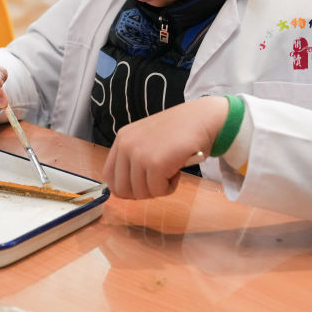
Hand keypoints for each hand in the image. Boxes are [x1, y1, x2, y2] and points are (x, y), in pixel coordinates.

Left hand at [102, 96, 225, 198]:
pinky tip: (177, 171)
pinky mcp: (155, 163)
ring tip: (170, 171)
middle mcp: (126, 145)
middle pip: (122, 189)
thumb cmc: (179, 132)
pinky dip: (170, 187)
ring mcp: (139, 154)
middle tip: (159, 181)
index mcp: (122, 139)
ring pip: (141, 193)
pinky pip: (158, 191)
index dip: (124, 189)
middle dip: (142, 192)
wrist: (202, 119)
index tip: (142, 188)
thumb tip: (126, 190)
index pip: (109, 176)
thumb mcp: (147, 140)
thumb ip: (134, 158)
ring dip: (159, 189)